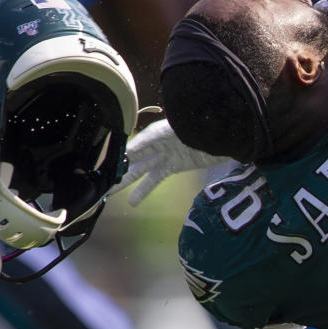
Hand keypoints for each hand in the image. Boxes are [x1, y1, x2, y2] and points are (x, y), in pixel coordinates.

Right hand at [111, 119, 229, 205]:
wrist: (227, 133)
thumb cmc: (204, 126)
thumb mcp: (180, 131)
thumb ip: (157, 138)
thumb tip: (131, 150)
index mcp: (156, 131)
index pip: (132, 145)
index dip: (118, 156)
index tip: (103, 167)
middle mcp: (157, 142)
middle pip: (133, 157)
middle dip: (118, 170)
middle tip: (100, 182)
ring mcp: (166, 153)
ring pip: (141, 170)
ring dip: (127, 182)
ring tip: (111, 195)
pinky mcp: (175, 165)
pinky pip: (155, 177)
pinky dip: (144, 189)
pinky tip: (133, 201)